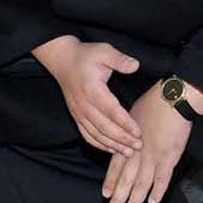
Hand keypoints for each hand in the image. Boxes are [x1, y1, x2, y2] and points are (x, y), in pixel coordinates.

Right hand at [31, 36, 141, 155]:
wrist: (63, 61)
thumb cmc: (86, 56)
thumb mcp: (104, 51)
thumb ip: (119, 59)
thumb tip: (135, 65)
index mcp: (92, 90)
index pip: (111, 111)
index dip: (125, 123)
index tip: (139, 132)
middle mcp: (84, 105)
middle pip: (105, 127)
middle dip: (122, 139)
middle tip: (138, 146)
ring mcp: (79, 113)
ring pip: (96, 135)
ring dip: (112, 145)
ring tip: (128, 152)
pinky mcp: (76, 116)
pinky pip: (87, 135)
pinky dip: (99, 145)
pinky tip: (111, 149)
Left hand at [102, 88, 193, 202]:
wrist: (172, 98)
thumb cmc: (153, 103)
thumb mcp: (132, 115)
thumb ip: (128, 132)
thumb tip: (126, 140)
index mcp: (128, 142)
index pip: (116, 166)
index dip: (111, 182)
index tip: (105, 195)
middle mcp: (137, 152)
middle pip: (125, 180)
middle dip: (118, 199)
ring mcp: (153, 156)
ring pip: (141, 184)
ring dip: (134, 202)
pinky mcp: (169, 157)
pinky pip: (162, 178)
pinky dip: (158, 191)